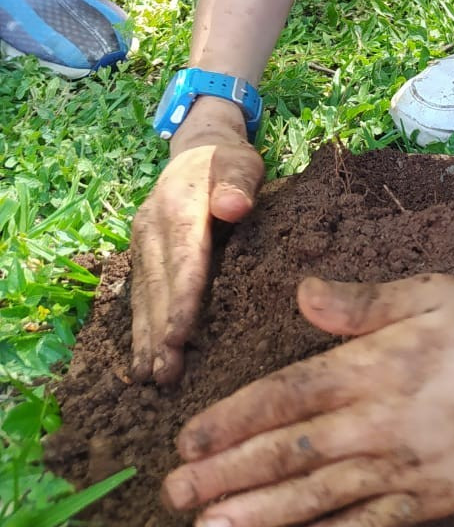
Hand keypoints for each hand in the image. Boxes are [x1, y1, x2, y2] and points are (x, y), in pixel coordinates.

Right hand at [131, 127, 263, 384]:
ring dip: (146, 338)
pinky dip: (140, 328)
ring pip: (143, 294)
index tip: (181, 336)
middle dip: (160, 332)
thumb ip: (239, 183)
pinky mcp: (141, 254)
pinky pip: (139, 294)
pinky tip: (141, 359)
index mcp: (178, 206)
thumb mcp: (242, 162)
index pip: (183, 258)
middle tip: (166, 375)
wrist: (198, 148)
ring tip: (150, 378)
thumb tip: (234, 207)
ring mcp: (142, 242)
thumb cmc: (228, 161)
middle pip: (158, 284)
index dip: (182, 299)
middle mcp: (151, 227)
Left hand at [162, 274, 453, 526]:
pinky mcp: (440, 495)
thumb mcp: (425, 293)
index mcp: (372, 365)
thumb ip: (359, 304)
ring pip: (322, 495)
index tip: (187, 441)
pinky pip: (379, 522)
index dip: (231, 420)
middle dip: (227, 476)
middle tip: (174, 498)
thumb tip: (300, 294)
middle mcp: (381, 420)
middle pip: (290, 452)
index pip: (285, 396)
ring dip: (263, 515)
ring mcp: (410, 464)